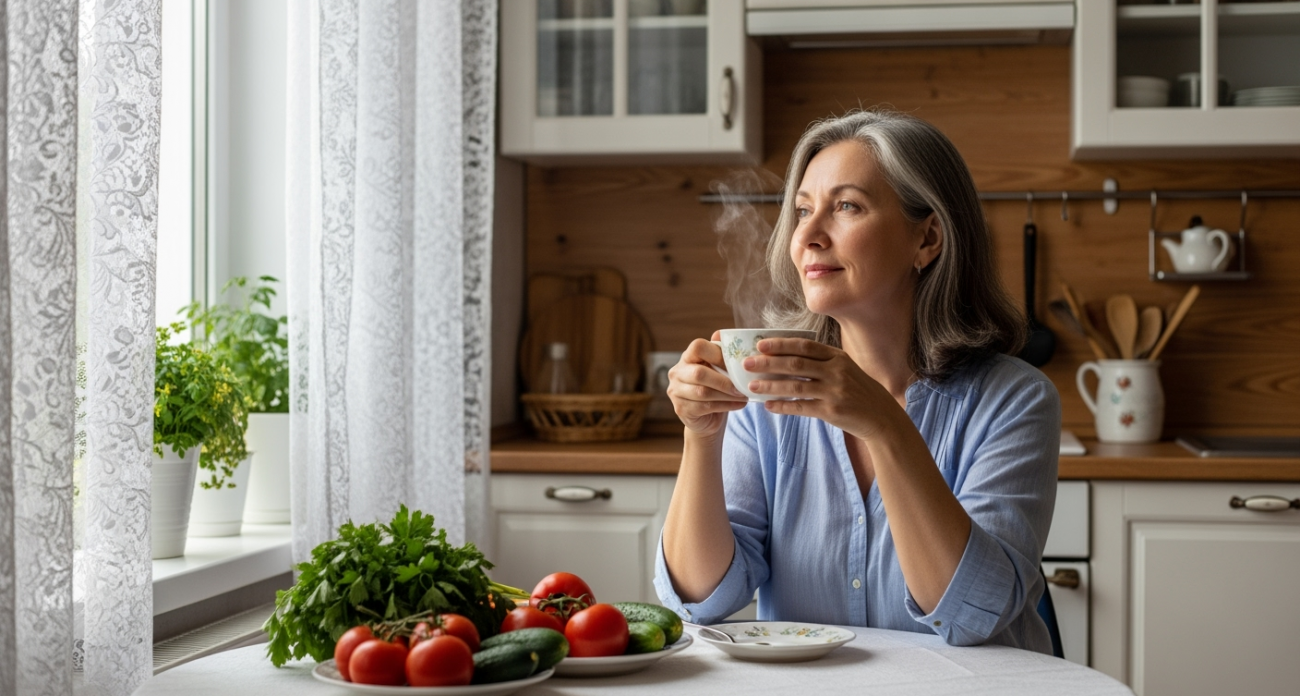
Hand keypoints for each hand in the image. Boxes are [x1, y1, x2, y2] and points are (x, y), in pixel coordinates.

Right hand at [666, 331, 747, 437]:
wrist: (706, 417)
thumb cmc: (715, 387)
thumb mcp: (719, 368)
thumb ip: (721, 353)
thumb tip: (722, 333)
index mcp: (687, 357)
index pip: (698, 347)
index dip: (718, 354)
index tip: (737, 364)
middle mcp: (677, 372)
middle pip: (699, 373)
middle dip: (724, 381)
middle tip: (742, 387)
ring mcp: (676, 391)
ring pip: (703, 392)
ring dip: (727, 395)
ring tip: (743, 396)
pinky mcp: (680, 409)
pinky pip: (704, 407)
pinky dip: (725, 406)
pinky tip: (739, 404)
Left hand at [742, 338, 900, 439]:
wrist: (881, 416)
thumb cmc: (858, 390)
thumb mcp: (845, 369)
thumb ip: (821, 362)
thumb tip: (785, 358)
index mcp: (837, 357)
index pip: (805, 346)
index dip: (781, 344)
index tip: (760, 344)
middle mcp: (836, 371)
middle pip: (796, 364)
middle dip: (768, 363)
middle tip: (747, 363)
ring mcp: (835, 391)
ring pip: (795, 386)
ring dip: (770, 385)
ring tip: (752, 386)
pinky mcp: (832, 411)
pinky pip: (801, 407)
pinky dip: (783, 406)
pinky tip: (768, 405)